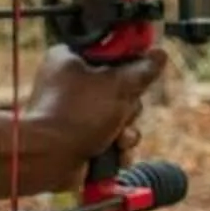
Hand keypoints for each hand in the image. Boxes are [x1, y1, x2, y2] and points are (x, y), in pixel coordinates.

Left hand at [19, 44, 166, 176]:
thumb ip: (142, 70)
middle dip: (129, 107)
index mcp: (70, 59)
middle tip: (121, 111)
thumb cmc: (76, 115)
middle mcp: (70, 84)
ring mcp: (76, 113)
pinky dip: (117, 148)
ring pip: (120, 117)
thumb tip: (159, 55)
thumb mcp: (117, 86)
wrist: (49, 158)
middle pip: (121, 88)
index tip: (143, 68)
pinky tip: (116, 153)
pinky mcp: (81, 137)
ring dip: (126, 131)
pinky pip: (111, 138)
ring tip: (117, 138)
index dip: (131, 61)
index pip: (111, 51)